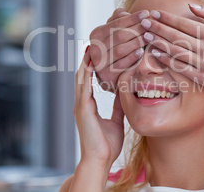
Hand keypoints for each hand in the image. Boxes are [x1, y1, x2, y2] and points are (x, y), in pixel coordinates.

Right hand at [74, 49, 124, 168]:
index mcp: (88, 106)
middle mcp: (82, 103)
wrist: (99, 160)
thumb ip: (118, 107)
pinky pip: (83, 86)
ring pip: (81, 78)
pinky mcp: (82, 108)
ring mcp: (80, 105)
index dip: (92, 67)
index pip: (89, 81)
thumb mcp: (116, 121)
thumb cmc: (107, 144)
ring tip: (91, 46)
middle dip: (87, 60)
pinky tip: (90, 61)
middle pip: (83, 76)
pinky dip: (86, 72)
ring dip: (86, 62)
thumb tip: (123, 94)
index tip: (99, 53)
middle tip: (93, 43)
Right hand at [89, 8, 148, 91]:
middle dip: (137, 29)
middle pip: (119, 36)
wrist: (111, 74)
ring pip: (120, 50)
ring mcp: (99, 62)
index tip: (146, 13)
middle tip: (151, 25)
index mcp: (96, 34)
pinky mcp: (106, 75)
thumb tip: (125, 13)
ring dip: (136, 42)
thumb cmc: (116, 47)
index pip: (116, 23)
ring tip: (149, 37)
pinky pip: (121, 64)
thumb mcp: (115, 32)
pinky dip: (131, 57)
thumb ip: (118, 20)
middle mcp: (95, 48)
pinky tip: (141, 51)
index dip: (132, 18)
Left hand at [140, 5, 203, 90]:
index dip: (168, 18)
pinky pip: (179, 67)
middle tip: (144, 22)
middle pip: (177, 37)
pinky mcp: (200, 77)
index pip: (185, 23)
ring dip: (159, 43)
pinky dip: (166, 59)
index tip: (154, 13)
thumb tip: (191, 5)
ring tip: (146, 35)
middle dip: (159, 28)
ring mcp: (203, 64)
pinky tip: (155, 52)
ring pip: (176, 51)